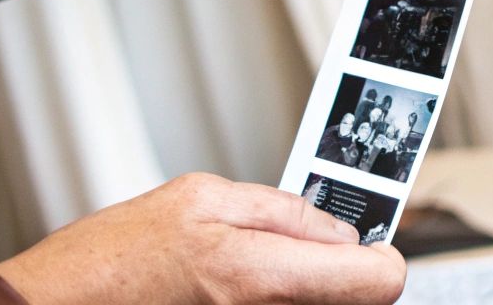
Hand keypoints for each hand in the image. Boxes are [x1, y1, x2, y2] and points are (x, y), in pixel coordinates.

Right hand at [0, 173, 404, 304]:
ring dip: (300, 287)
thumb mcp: (202, 198)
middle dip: (337, 271)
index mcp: (265, 276)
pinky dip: (269, 299)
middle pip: (351, 300)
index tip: (370, 242)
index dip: (380, 256)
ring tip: (245, 270)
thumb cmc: (111, 260)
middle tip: (301, 249)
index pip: (380, 281)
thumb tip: (337, 229)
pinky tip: (229, 290)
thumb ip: (283, 211)